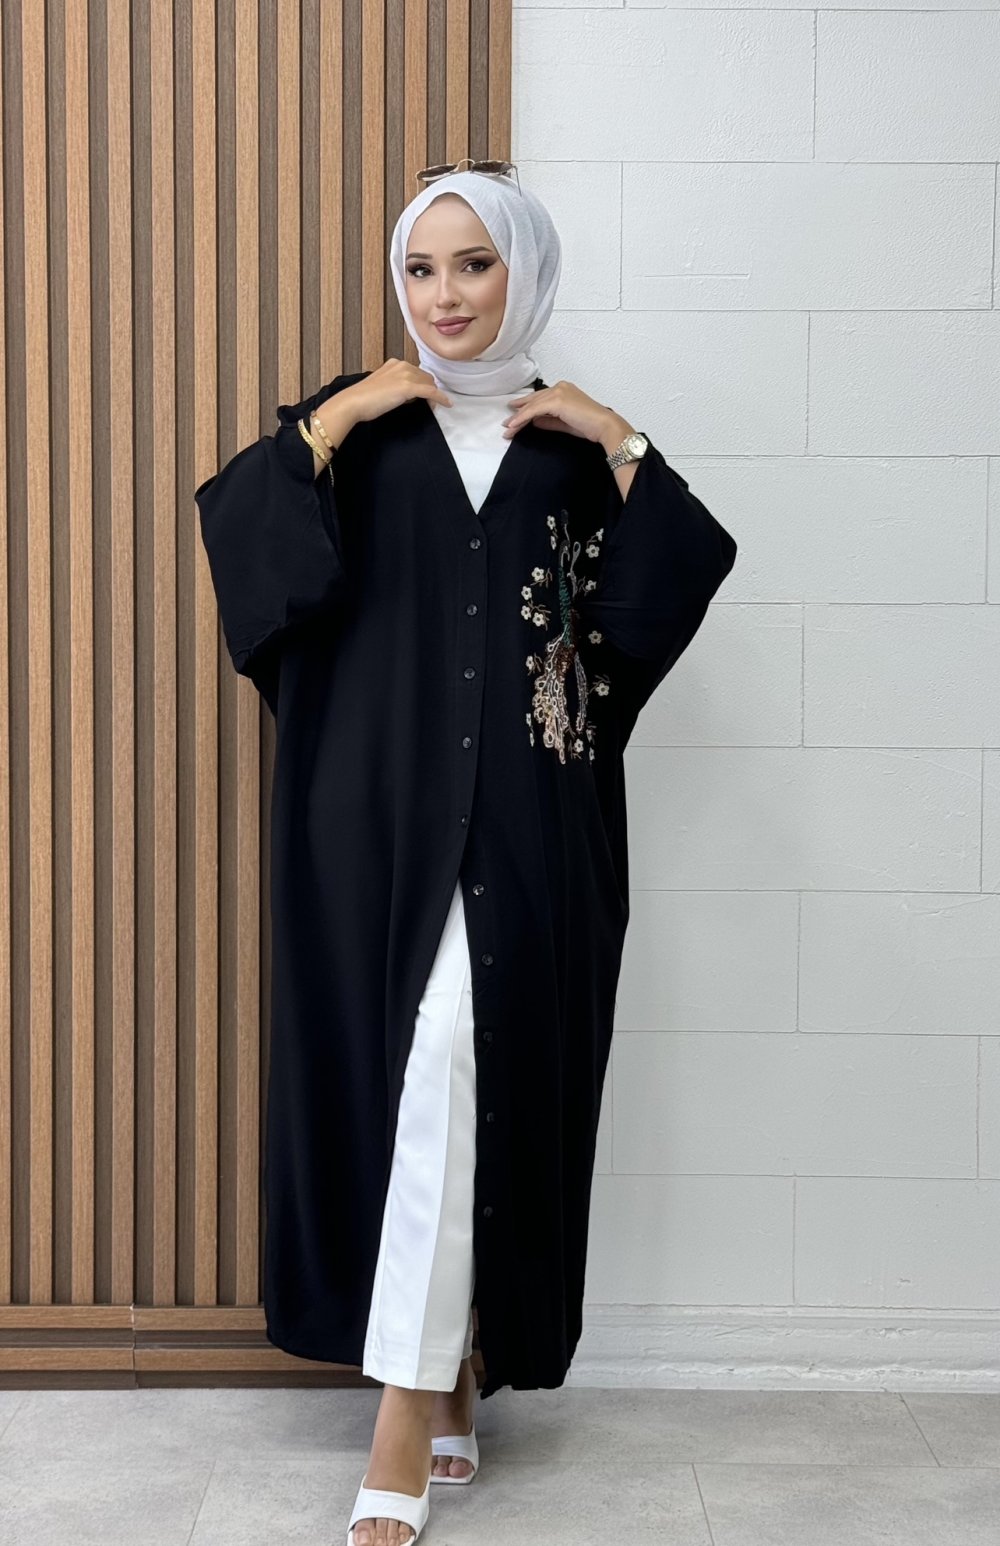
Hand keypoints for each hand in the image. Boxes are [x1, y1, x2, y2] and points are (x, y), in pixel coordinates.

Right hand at [342, 358, 452, 422]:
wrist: (354, 402)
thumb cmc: (363, 399)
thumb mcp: (382, 386)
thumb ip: (395, 386)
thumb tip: (409, 396)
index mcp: (395, 363)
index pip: (416, 373)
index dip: (422, 385)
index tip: (424, 397)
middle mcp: (402, 365)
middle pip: (425, 378)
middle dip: (428, 390)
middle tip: (428, 404)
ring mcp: (405, 375)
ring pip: (429, 385)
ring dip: (433, 396)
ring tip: (431, 407)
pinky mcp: (408, 387)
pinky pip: (431, 392)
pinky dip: (441, 398)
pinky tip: (447, 404)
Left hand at [502, 380, 621, 443]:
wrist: (603, 425)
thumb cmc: (589, 425)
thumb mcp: (563, 423)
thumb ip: (548, 421)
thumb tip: (534, 421)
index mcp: (564, 389)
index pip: (540, 398)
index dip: (526, 407)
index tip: (514, 415)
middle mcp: (560, 387)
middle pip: (534, 400)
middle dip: (519, 412)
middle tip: (506, 423)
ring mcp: (558, 392)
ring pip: (532, 405)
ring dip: (518, 418)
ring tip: (508, 429)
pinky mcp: (557, 401)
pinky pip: (535, 410)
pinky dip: (523, 418)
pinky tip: (514, 425)